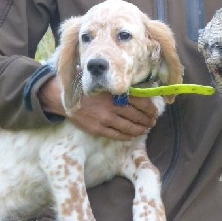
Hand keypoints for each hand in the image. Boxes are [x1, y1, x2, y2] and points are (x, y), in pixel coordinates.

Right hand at [39, 77, 157, 140]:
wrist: (66, 97)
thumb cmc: (88, 88)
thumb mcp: (105, 84)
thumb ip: (121, 89)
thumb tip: (141, 93)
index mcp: (115, 93)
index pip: (140, 102)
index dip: (150, 109)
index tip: (155, 112)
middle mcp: (112, 106)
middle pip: (137, 116)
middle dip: (147, 120)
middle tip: (153, 122)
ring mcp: (105, 119)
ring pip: (129, 127)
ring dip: (140, 129)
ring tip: (146, 129)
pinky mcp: (98, 129)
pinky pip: (117, 135)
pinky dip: (128, 136)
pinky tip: (133, 135)